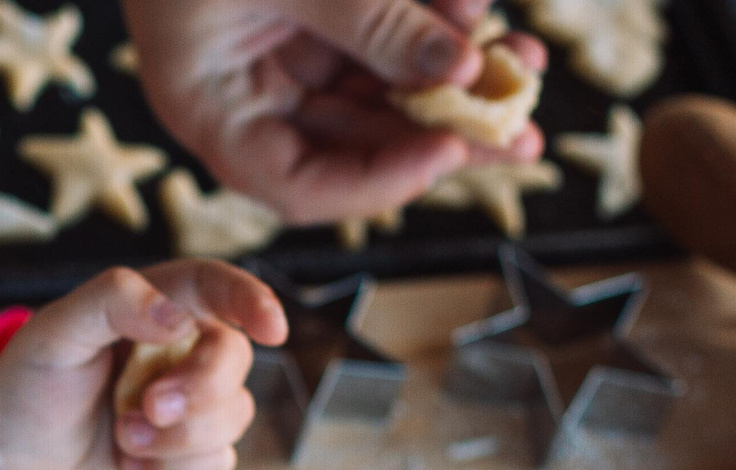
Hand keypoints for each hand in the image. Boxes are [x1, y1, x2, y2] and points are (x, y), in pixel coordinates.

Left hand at [0, 260, 285, 469]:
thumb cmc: (19, 394)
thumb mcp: (53, 332)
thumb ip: (113, 301)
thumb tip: (181, 317)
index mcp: (148, 314)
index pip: (213, 291)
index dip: (249, 300)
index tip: (273, 327)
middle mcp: (175, 360)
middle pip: (235, 358)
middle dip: (201, 386)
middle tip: (148, 405)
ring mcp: (183, 417)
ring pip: (234, 417)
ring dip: (178, 435)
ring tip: (122, 439)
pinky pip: (216, 466)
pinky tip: (129, 469)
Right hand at [120, 0, 545, 224]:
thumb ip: (372, 20)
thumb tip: (464, 67)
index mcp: (212, 109)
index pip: (300, 185)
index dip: (378, 181)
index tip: (449, 148)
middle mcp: (250, 93)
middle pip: (355, 144)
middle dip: (442, 133)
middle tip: (522, 139)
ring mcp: (284, 51)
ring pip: (380, 91)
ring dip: (452, 80)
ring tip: (524, 62)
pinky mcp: (314, 11)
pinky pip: (384, 37)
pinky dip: (433, 28)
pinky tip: (479, 13)